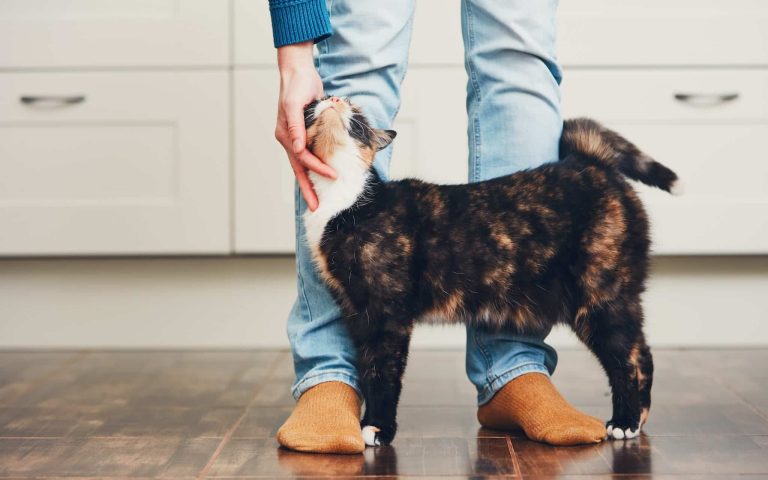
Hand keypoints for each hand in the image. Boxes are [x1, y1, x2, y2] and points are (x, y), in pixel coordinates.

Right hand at [275, 42, 335, 210]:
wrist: (298, 72)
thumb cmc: (297, 86)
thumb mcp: (295, 104)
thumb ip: (296, 127)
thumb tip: (297, 148)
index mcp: (286, 135)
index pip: (303, 158)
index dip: (318, 169)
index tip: (333, 176)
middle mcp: (289, 139)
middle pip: (299, 169)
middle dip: (307, 190)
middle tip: (315, 208)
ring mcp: (296, 138)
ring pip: (303, 166)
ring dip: (310, 182)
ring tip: (317, 199)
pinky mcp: (304, 133)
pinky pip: (308, 156)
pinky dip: (314, 168)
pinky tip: (320, 177)